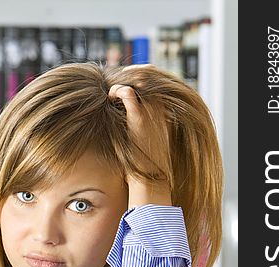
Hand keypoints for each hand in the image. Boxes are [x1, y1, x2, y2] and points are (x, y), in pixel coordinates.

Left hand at [108, 82, 171, 207]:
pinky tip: (111, 96)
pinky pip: (127, 93)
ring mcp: (150, 113)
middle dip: (133, 74)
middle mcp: (161, 110)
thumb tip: (131, 116)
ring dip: (124, 81)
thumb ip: (144, 123)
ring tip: (113, 89)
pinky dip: (117, 91)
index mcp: (166, 113)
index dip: (144, 77)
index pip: (158, 83)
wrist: (151, 179)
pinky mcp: (138, 119)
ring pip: (138, 81)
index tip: (129, 80)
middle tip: (118, 78)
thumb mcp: (149, 139)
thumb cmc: (146, 164)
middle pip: (149, 77)